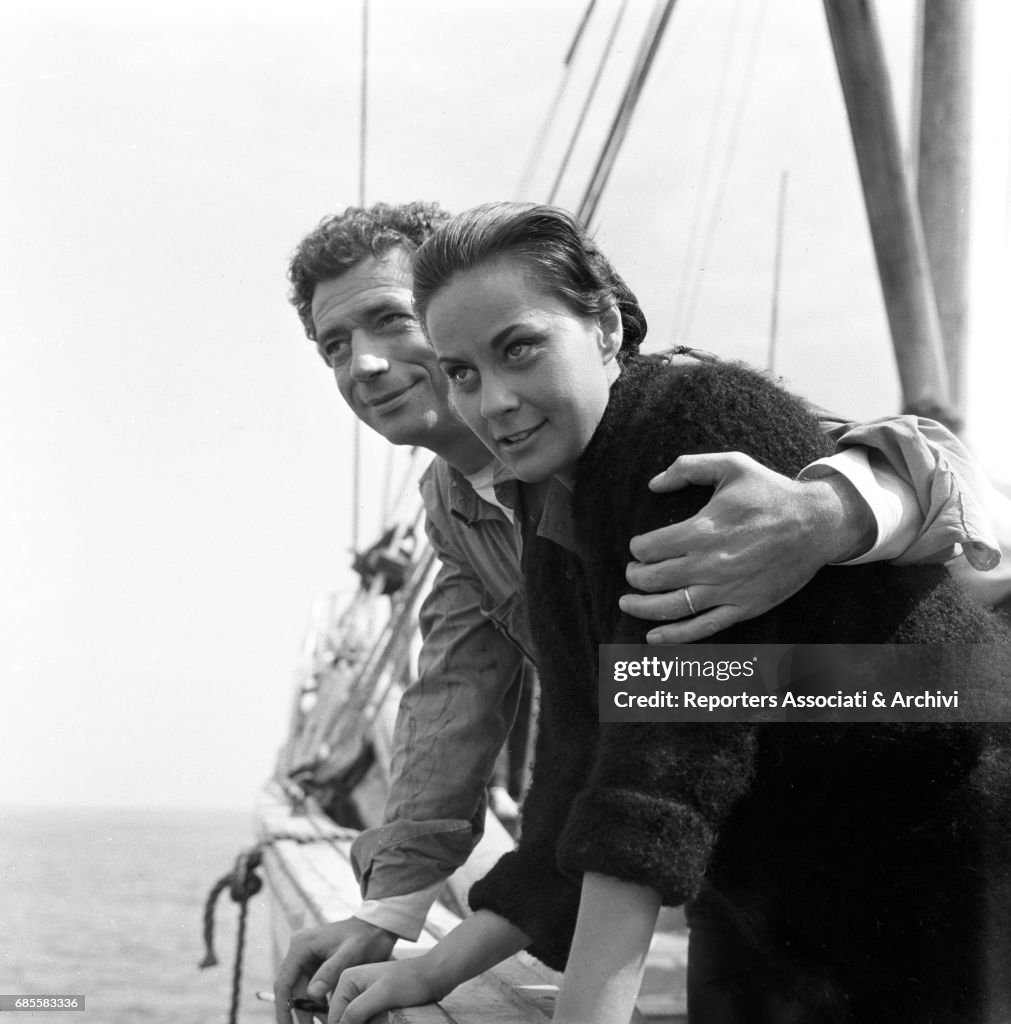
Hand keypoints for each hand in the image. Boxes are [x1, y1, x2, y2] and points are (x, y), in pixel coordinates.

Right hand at [272, 917, 396, 1023]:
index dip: (283, 1008)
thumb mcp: (350, 955)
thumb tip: (311, 995)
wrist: (378, 927)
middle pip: (292, 989)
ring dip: (310, 1009)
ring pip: (302, 991)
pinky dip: (319, 1002)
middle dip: (300, 1012)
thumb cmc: (365, 937)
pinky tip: (328, 1015)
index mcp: (301, 946)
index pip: (284, 982)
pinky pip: (312, 988)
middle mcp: (300, 951)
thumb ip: (329, 973)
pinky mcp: (317, 964)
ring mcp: (308, 957)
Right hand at [329, 955, 447, 1023]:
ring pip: (353, 1023)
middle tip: (376, 1020)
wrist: (433, 975)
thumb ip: (356, 1011)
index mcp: (346, 980)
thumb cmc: (409, 982)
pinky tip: (381, 1020)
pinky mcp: (373, 1002)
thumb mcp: (381, 996)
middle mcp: (350, 986)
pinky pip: (364, 1020)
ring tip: (381, 1019)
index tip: (368, 1022)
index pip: (334, 1019)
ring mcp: (362, 994)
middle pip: (343, 1021)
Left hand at [620, 452, 873, 642]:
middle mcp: (711, 564)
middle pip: (654, 579)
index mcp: (703, 530)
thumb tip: (654, 484)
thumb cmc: (771, 492)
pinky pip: (703, 627)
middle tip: (632, 572)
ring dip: (642, 607)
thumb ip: (688, 467)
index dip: (637, 549)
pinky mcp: (744, 607)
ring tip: (627, 602)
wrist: (817, 523)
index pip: (650, 548)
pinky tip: (653, 636)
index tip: (638, 547)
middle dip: (634, 577)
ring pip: (672, 607)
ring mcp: (727, 589)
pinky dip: (674, 635)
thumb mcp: (731, 465)